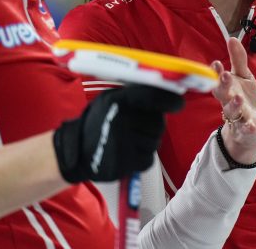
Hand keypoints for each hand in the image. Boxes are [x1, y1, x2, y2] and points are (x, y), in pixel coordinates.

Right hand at [53, 84, 184, 182]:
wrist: (77, 152)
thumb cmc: (98, 123)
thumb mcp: (110, 100)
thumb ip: (135, 95)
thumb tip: (167, 91)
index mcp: (116, 101)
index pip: (152, 97)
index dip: (169, 100)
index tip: (179, 103)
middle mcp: (120, 121)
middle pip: (158, 123)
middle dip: (155, 124)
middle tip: (141, 125)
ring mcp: (122, 144)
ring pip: (155, 141)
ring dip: (149, 141)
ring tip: (131, 139)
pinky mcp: (125, 165)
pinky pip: (149, 158)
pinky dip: (143, 156)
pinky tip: (129, 152)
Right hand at [211, 37, 255, 164]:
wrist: (250, 128)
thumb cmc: (244, 98)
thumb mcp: (243, 77)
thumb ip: (238, 60)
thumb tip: (231, 38)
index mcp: (227, 89)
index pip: (218, 79)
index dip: (217, 72)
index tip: (217, 63)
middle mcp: (228, 102)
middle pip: (222, 94)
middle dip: (223, 85)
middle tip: (225, 76)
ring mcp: (236, 116)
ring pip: (231, 111)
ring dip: (234, 105)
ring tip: (239, 98)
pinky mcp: (245, 129)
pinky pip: (245, 129)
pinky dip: (247, 128)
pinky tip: (251, 126)